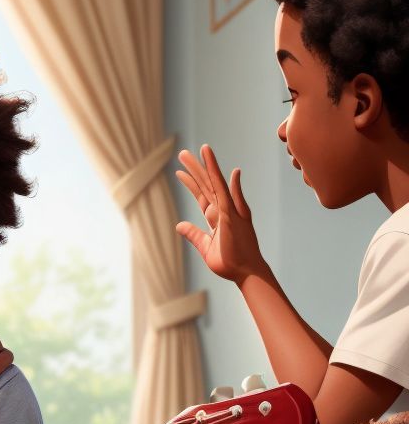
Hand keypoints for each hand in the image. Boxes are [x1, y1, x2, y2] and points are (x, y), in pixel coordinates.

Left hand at [175, 145, 266, 283]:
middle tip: (183, 153)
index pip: (202, 195)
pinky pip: (228, 196)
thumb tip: (179, 225)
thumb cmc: (229, 262)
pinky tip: (230, 171)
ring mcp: (230, 212)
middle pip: (207, 185)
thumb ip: (193, 234)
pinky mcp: (233, 217)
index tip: (180, 172)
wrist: (245, 273)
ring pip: (216, 185)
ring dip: (208, 167)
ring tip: (199, 150)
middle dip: (195, 169)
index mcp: (216, 217)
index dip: (191, 183)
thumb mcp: (204, 246)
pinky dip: (228, 183)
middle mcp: (224, 210)